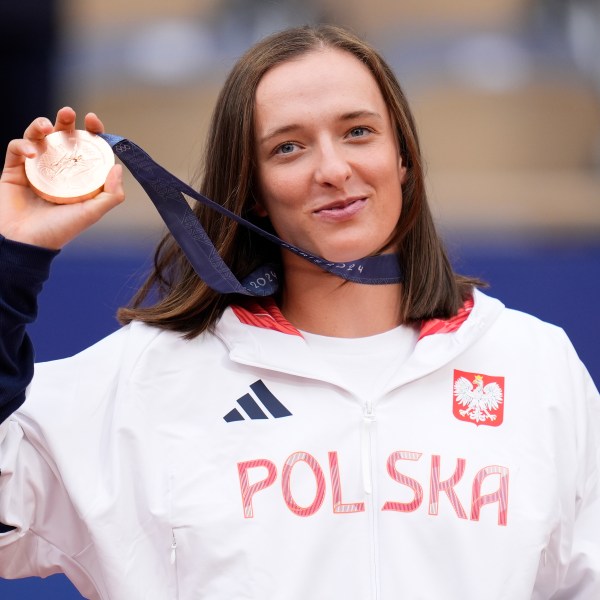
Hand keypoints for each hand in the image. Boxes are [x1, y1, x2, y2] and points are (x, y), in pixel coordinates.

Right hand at [0, 106, 124, 249]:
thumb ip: (111, 195)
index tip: (93, 121)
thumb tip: (118, 168)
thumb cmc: (60, 231)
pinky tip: (31, 153)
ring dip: (40, 125)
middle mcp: (57, 169)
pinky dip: (22, 145)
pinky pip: (16, 148)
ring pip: (37, 136)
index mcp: (77, 177)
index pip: (85, 148)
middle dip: (65, 121)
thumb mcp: (92, 213)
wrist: (27, 244)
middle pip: (61, 137)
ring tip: (47, 127)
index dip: (91, 132)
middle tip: (68, 113)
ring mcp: (35, 168)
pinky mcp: (13, 170)